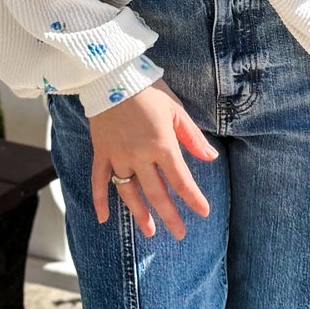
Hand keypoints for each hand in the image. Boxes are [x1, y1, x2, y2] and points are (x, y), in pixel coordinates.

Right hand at [88, 80, 219, 238]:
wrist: (111, 74)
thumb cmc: (147, 89)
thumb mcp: (176, 109)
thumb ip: (192, 137)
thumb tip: (210, 158)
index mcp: (161, 144)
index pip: (180, 179)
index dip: (192, 198)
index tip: (203, 213)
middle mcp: (139, 155)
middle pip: (156, 192)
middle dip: (169, 215)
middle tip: (179, 234)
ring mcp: (117, 155)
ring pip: (128, 191)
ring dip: (139, 213)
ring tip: (149, 232)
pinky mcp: (101, 151)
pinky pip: (99, 180)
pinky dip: (99, 200)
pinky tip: (104, 218)